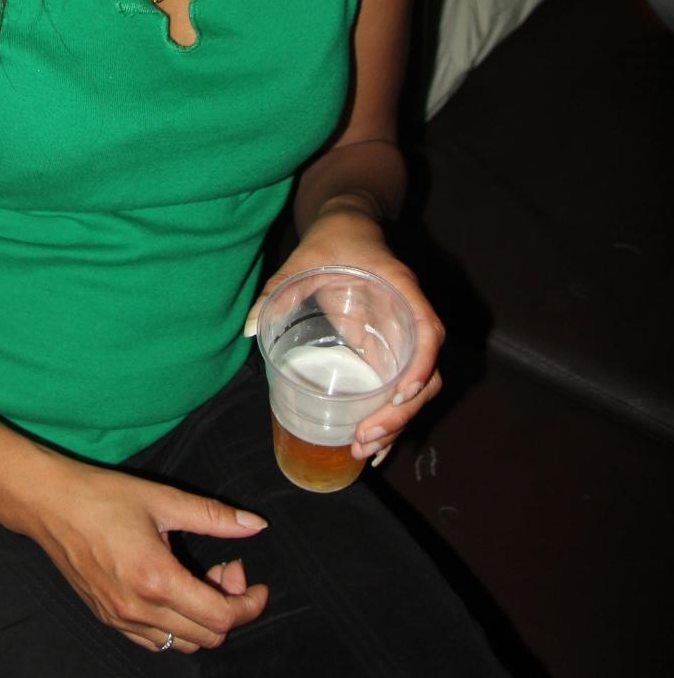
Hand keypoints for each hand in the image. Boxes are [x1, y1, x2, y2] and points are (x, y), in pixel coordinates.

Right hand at [28, 460, 267, 653]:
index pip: (221, 618)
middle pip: (208, 637)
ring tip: (198, 578)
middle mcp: (139, 610)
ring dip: (202, 618)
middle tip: (226, 568)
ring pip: (182, 644)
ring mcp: (120, 619)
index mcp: (157, 580)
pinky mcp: (107, 619)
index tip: (256, 583)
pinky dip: (176, 625)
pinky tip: (173, 590)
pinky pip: (154, 641)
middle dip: (229, 606)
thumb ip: (213, 517)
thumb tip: (256, 526)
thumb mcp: (162, 499)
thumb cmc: (102, 497)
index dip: (249, 604)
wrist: (48, 505)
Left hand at [243, 205, 442, 467]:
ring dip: (398, 424)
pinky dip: (392, 419)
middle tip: (364, 440)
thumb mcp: (302, 259)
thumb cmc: (331, 239)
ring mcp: (403, 335)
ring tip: (365, 452)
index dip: (420, 365)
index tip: (399, 394)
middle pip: (426, 373)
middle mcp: (409, 316)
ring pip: (418, 389)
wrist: (349, 224)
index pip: (427, 330)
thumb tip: (249, 328)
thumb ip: (276, 290)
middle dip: (400, 414)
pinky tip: (375, 447)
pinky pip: (401, 388)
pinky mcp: (389, 348)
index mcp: (399, 288)